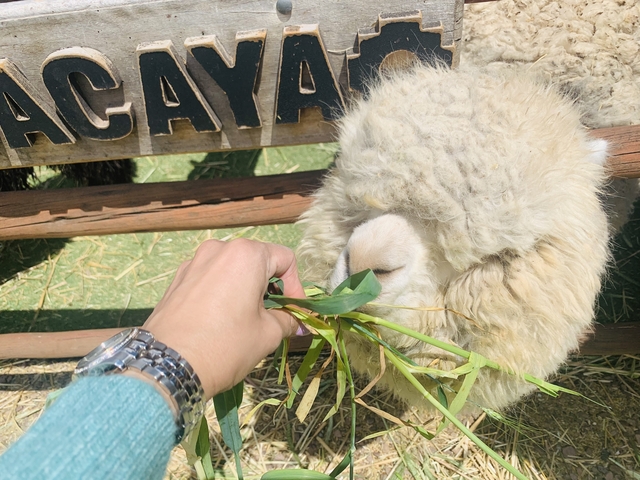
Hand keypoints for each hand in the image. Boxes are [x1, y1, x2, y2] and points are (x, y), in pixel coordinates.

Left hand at [143, 239, 304, 398]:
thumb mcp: (267, 334)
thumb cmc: (225, 345)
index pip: (285, 259)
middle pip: (258, 262)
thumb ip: (287, 320)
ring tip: (245, 322)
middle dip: (270, 289)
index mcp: (245, 255)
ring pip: (232, 270)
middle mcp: (218, 249)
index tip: (294, 312)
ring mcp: (194, 263)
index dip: (296, 286)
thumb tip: (297, 320)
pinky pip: (210, 279)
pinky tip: (220, 322)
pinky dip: (223, 294)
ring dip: (246, 291)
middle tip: (273, 318)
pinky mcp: (177, 280)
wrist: (168, 366)